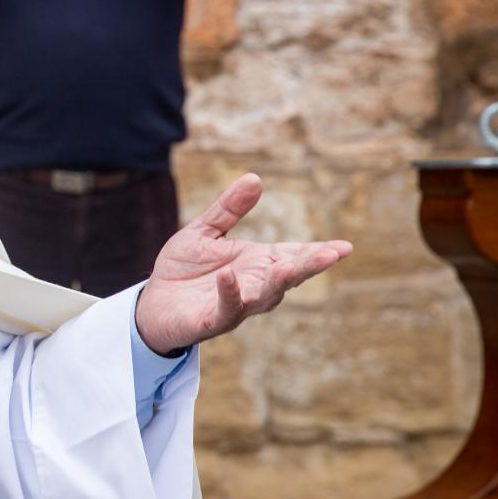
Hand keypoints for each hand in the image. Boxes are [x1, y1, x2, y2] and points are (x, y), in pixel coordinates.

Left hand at [134, 174, 352, 352]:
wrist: (153, 303)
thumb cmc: (183, 270)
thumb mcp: (205, 232)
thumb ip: (229, 209)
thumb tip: (254, 178)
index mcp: (257, 264)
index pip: (294, 256)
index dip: (318, 253)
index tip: (345, 247)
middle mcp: (254, 286)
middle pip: (288, 276)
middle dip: (310, 266)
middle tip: (333, 254)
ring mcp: (236, 305)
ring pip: (264, 296)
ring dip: (277, 283)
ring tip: (288, 268)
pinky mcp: (212, 320)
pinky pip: (225, 309)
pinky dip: (229, 294)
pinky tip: (228, 277)